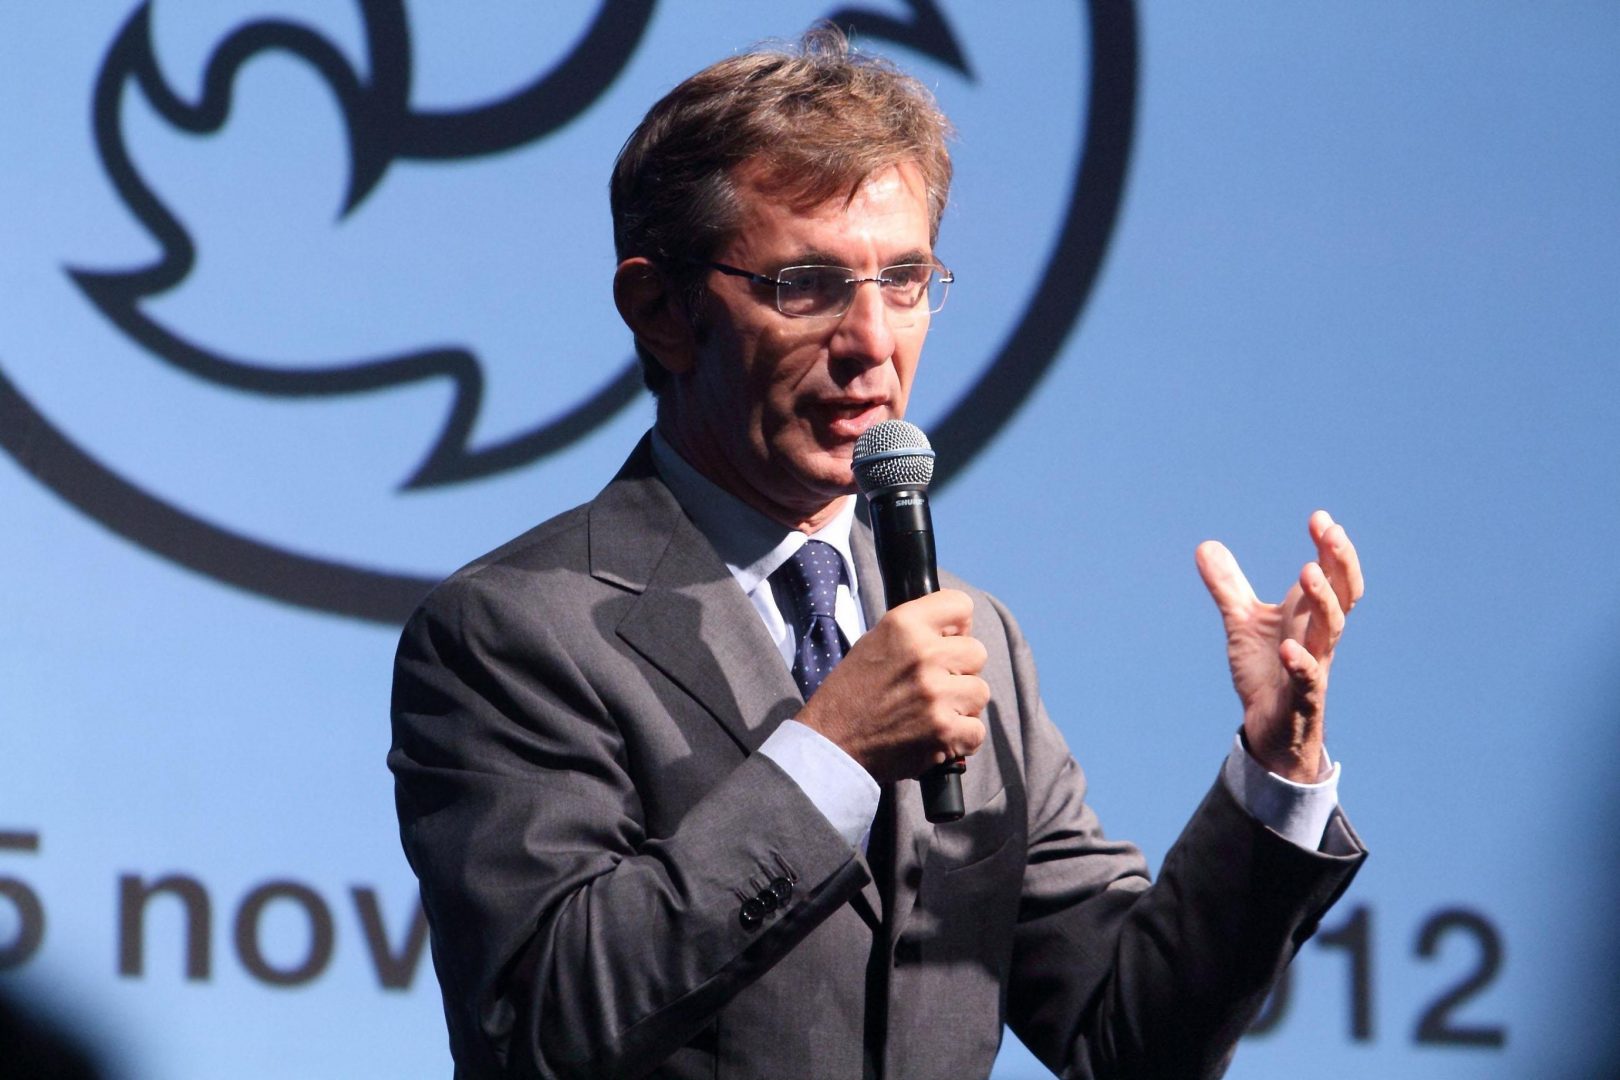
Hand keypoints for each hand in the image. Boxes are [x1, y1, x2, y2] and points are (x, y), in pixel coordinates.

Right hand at [797, 589, 989, 784]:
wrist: (832, 744)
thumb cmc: (851, 694)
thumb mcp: (874, 642)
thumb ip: (916, 631)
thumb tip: (956, 631)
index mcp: (904, 626)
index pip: (961, 605)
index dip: (958, 626)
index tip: (947, 641)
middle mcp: (923, 654)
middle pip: (977, 652)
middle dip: (960, 670)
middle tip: (935, 684)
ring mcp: (936, 694)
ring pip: (980, 692)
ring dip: (962, 705)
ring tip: (933, 712)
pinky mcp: (944, 731)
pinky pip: (977, 730)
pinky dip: (960, 738)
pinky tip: (937, 736)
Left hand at [1196, 510, 1364, 781]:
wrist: (1269, 727)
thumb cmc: (1266, 670)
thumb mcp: (1242, 622)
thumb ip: (1228, 586)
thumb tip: (1206, 545)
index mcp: (1308, 616)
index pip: (1331, 575)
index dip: (1331, 548)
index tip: (1320, 517)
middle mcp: (1318, 636)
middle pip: (1343, 595)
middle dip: (1340, 563)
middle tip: (1331, 533)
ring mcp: (1314, 665)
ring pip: (1332, 631)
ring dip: (1323, 601)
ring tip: (1307, 572)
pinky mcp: (1301, 698)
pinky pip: (1308, 679)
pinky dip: (1301, 663)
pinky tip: (1288, 649)